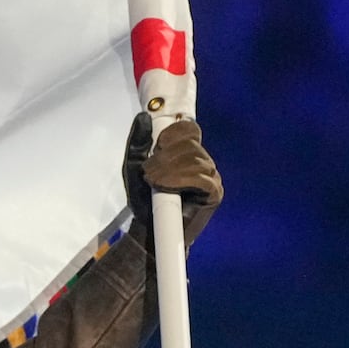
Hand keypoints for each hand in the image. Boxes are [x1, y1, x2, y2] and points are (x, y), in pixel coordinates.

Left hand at [124, 115, 223, 238]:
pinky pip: (201, 177)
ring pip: (194, 159)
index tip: (158, 145)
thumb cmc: (144, 199)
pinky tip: (165, 186)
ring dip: (169, 170)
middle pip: (190, 144)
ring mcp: (211, 177)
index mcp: (187, 152)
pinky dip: (180, 179)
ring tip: (154, 182)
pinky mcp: (214, 193)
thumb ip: (138, 142)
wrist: (149, 229)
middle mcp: (203, 161)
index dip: (174, 133)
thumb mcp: (134, 166)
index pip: (189, 129)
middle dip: (165, 156)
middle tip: (150, 172)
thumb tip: (144, 118)